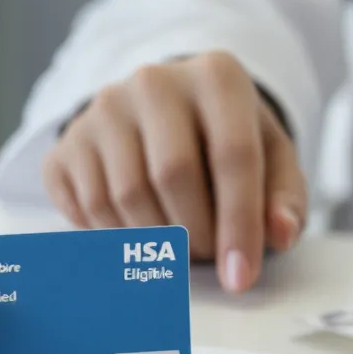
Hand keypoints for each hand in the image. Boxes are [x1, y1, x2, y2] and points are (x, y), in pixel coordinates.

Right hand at [42, 51, 308, 292]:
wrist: (166, 114)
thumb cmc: (227, 141)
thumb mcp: (270, 159)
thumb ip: (284, 199)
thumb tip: (281, 233)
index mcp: (217, 76)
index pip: (232, 155)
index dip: (239, 224)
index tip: (240, 277)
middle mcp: (154, 81)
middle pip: (173, 176)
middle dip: (195, 235)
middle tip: (207, 255)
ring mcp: (104, 108)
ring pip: (126, 196)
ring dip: (155, 242)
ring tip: (177, 243)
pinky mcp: (68, 140)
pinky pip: (85, 207)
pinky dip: (114, 237)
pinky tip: (137, 231)